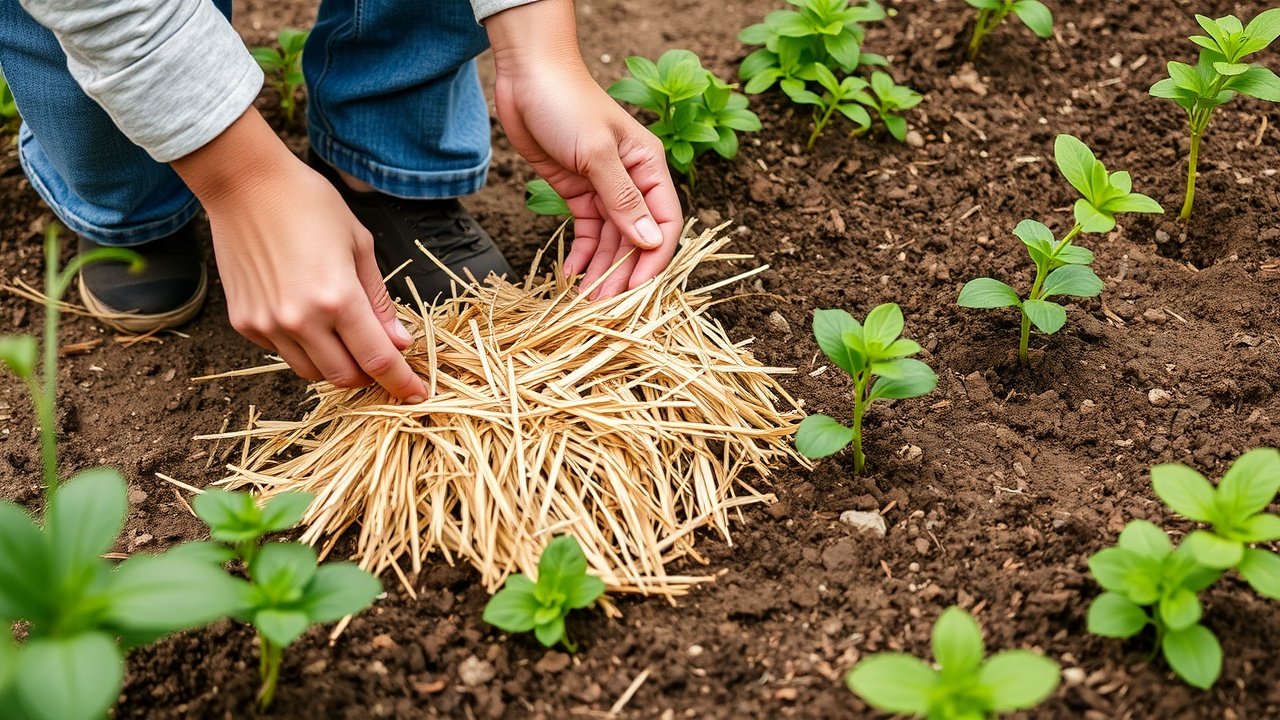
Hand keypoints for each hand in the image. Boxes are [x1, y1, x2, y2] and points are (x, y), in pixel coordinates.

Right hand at [172, 109, 427, 401]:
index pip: (378, 360)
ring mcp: (267, 324)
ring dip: (336, 365)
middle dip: (369, 376)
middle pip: (344, 377)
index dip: (401, 383)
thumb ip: (379, 301)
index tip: (417, 394)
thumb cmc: (308, 203)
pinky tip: (308, 317)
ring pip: (311, 372)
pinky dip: (304, 347)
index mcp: (338, 299)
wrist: (243, 184)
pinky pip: (282, 353)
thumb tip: (400, 342)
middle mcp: (300, 320)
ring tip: (345, 337)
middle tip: (381, 359)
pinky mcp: (244, 322)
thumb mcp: (359, 245)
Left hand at [485, 0, 682, 298]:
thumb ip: (622, 200)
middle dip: (623, 273)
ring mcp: (604, 188)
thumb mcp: (596, 153)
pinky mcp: (577, 191)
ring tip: (586, 300)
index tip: (637, 289)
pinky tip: (571, 275)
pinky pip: (587, 232)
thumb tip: (650, 243)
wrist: (526, 74)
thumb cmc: (567, 102)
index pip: (665, 224)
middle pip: (636, 240)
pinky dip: (581, 255)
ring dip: (601, 270)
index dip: (654, 260)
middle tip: (604, 305)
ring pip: (611, 241)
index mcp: (650, 168)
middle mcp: (633, 181)